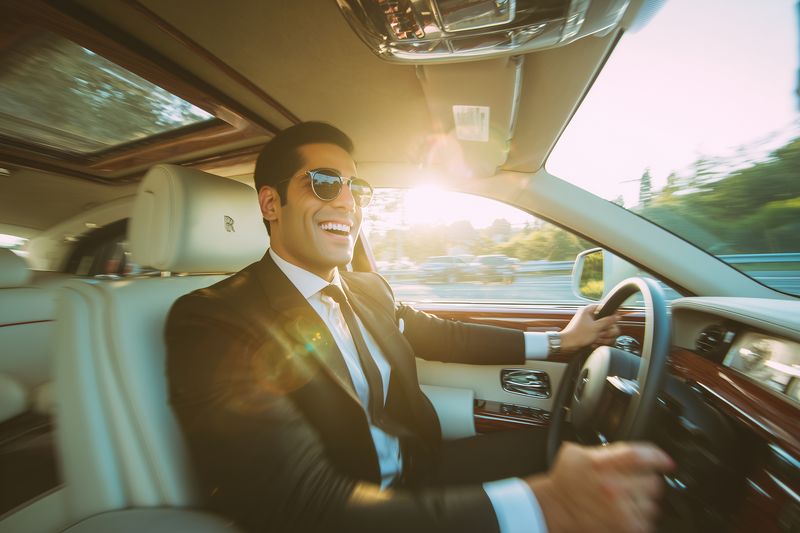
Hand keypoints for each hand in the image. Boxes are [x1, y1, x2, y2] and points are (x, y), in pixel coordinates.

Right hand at [527, 442, 673, 532]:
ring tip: (628, 498)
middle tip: (634, 482)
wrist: (554, 510)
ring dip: (645, 499)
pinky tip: (627, 511)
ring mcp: (622, 510)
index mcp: (602, 464)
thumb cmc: (565, 481)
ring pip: (653, 501)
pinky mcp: (627, 527)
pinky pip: (649, 519)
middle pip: (653, 480)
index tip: (665, 461)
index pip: (640, 455)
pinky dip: (641, 516)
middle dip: (646, 479)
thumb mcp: (577, 453)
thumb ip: (604, 449)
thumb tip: (627, 449)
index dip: (658, 457)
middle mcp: (614, 487)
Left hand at [560, 304, 619, 351]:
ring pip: (603, 329)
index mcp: (588, 310)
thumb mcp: (595, 327)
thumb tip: (616, 316)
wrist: (567, 344)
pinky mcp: (589, 332)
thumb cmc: (578, 334)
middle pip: (606, 320)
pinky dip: (598, 339)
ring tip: (597, 339)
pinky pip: (598, 335)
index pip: (604, 307)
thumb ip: (607, 321)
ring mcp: (589, 324)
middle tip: (602, 333)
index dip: (610, 314)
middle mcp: (588, 316)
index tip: (614, 320)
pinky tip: (594, 343)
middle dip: (606, 330)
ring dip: (603, 336)